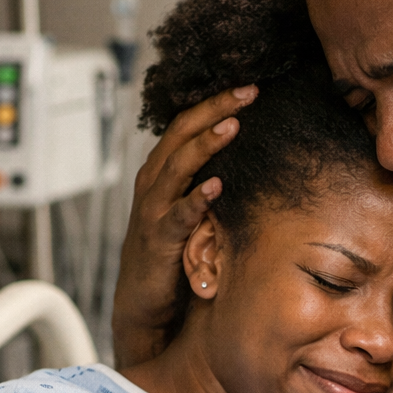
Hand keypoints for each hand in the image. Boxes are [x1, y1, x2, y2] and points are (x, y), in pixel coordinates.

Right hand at [112, 87, 256, 369]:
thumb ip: (206, 187)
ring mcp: (153, 211)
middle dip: (214, 110)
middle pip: (182, 134)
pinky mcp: (158, 241)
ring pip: (177, 166)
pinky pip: (178, 215)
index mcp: (161, 173)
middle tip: (248, 91)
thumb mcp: (189, 214)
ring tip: (233, 125)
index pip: (186, 125)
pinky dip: (195, 199)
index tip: (248, 86)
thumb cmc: (171, 257)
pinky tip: (216, 186)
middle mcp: (152, 185)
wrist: (143, 305)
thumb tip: (248, 165)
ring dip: (205, 144)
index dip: (214, 103)